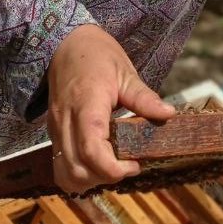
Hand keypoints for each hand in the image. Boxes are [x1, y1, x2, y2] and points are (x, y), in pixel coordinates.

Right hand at [46, 24, 174, 192]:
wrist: (64, 43)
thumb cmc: (95, 55)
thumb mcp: (124, 72)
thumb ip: (144, 97)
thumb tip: (168, 114)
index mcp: (86, 106)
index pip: (92, 151)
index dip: (113, 169)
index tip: (136, 165)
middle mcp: (66, 122)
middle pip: (77, 170)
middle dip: (105, 178)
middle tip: (129, 165)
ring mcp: (56, 130)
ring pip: (65, 173)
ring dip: (90, 180)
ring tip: (114, 166)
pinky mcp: (53, 133)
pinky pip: (61, 165)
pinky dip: (79, 173)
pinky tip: (99, 163)